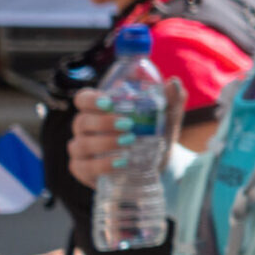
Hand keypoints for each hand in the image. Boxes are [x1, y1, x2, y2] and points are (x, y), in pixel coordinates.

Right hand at [71, 80, 185, 190]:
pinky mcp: (84, 170)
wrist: (160, 166)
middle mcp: (86, 128)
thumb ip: (171, 101)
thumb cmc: (155, 136)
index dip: (90, 100)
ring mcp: (82, 150)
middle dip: (103, 122)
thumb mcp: (167, 119)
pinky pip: (83, 167)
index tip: (109, 103)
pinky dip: (101, 165)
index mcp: (99, 110)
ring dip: (104, 143)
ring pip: (81, 144)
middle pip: (82, 121)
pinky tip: (120, 163)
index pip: (83, 99)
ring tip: (129, 142)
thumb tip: (173, 83)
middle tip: (128, 125)